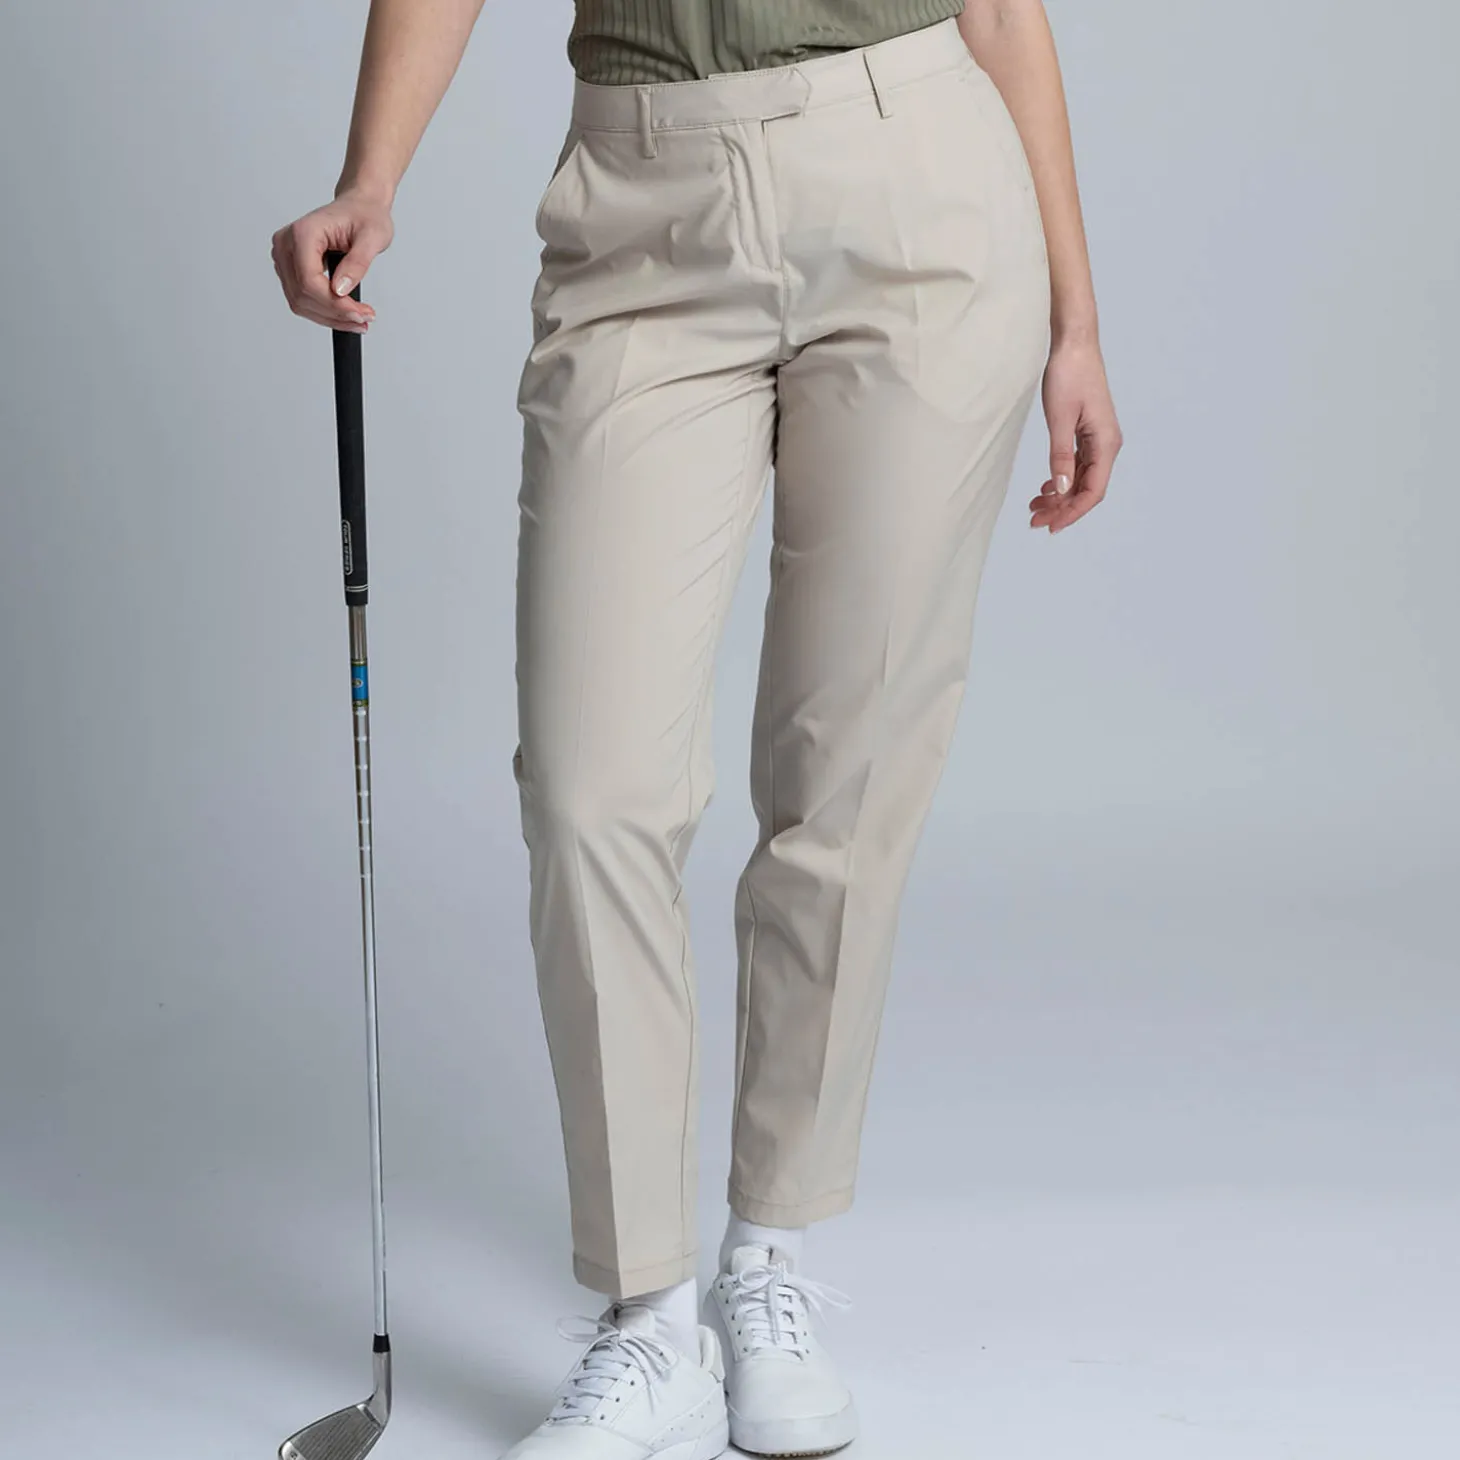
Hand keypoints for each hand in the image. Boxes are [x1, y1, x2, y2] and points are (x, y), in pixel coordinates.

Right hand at [270, 186, 393, 333]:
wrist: (359, 207)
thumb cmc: (365, 216)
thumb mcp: (372, 238)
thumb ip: (357, 263)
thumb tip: (340, 290)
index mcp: (304, 232)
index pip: (309, 281)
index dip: (334, 304)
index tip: (359, 313)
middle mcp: (287, 244)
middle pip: (302, 295)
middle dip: (334, 313)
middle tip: (364, 319)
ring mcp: (286, 257)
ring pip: (299, 302)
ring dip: (329, 316)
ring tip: (358, 318)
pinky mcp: (291, 268)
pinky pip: (302, 298)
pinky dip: (324, 311)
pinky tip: (346, 313)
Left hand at [1029, 335, 1121, 533]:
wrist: (1074, 343)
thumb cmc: (1068, 374)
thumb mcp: (1059, 418)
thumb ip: (1060, 456)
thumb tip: (1062, 490)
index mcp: (1106, 443)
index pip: (1093, 491)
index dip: (1072, 512)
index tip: (1050, 526)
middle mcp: (1107, 444)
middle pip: (1087, 489)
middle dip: (1061, 508)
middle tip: (1033, 521)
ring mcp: (1098, 439)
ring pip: (1081, 479)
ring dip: (1060, 496)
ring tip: (1033, 507)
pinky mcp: (1087, 432)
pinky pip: (1077, 465)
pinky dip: (1061, 479)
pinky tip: (1045, 488)